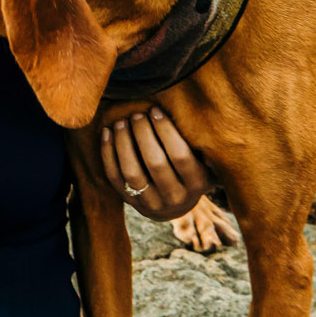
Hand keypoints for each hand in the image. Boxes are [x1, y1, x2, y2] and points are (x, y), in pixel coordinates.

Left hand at [101, 105, 221, 224]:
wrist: (175, 205)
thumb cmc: (193, 171)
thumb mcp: (208, 163)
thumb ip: (207, 147)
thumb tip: (206, 124)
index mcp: (197, 184)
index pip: (180, 156)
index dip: (166, 131)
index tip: (155, 111)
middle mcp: (175, 197)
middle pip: (155, 163)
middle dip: (143, 134)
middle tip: (137, 115)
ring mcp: (151, 203)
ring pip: (132, 173)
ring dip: (123, 144)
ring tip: (121, 122)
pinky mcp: (131, 202)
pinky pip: (114, 178)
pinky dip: (108, 154)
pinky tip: (107, 133)